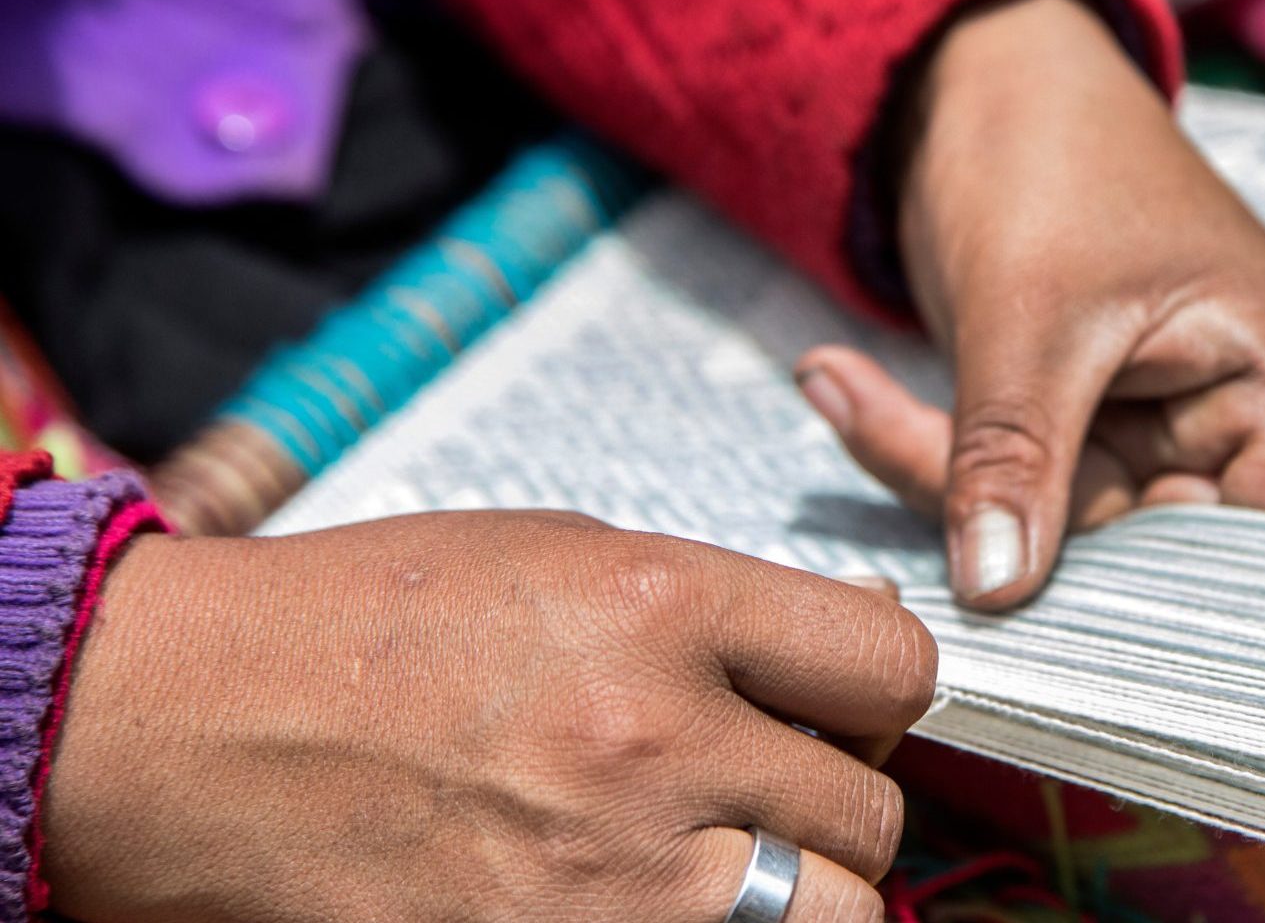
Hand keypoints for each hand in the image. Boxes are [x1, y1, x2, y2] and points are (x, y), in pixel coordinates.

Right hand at [41, 513, 934, 921]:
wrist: (196, 726)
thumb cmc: (371, 621)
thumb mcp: (563, 555)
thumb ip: (721, 607)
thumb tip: (851, 649)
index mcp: (661, 606)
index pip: (892, 666)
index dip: (885, 688)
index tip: (851, 700)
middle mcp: (652, 741)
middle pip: (871, 809)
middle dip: (838, 797)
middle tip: (773, 780)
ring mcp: (610, 874)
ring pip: (830, 913)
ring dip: (801, 886)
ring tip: (731, 850)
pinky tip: (662, 891)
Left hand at [796, 0, 1264, 610]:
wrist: (967, 68)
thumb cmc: (1043, 149)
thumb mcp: (1028, 313)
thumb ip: (1015, 458)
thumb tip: (997, 592)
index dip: (1210, 611)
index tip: (1096, 644)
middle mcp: (1232, 411)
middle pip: (1152, 548)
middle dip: (1021, 534)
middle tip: (917, 499)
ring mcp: (1148, 418)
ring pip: (1055, 520)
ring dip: (938, 474)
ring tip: (839, 385)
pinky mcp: (1071, 416)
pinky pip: (1005, 478)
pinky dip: (922, 447)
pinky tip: (836, 378)